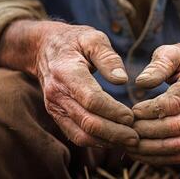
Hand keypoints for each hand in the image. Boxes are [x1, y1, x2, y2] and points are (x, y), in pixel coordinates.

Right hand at [0, 20, 138, 146]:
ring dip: (107, 141)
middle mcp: (57, 93)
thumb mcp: (92, 38)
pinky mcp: (57, 114)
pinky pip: (75, 134)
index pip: (91, 99)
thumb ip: (108, 57)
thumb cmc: (73, 41)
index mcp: (66, 72)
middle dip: (114, 133)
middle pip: (87, 121)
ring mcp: (55, 107)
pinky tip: (113, 140)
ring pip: (81, 134)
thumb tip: (122, 80)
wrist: (44, 48)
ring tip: (129, 141)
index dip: (113, 111)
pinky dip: (95, 141)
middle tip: (136, 137)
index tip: (132, 116)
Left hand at [126, 22, 179, 163]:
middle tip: (126, 128)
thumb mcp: (173, 51)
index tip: (132, 110)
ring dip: (151, 149)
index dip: (150, 110)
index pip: (175, 102)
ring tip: (129, 143)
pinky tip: (141, 152)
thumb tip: (141, 83)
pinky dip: (161, 158)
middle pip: (177, 127)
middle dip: (147, 131)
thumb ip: (158, 65)